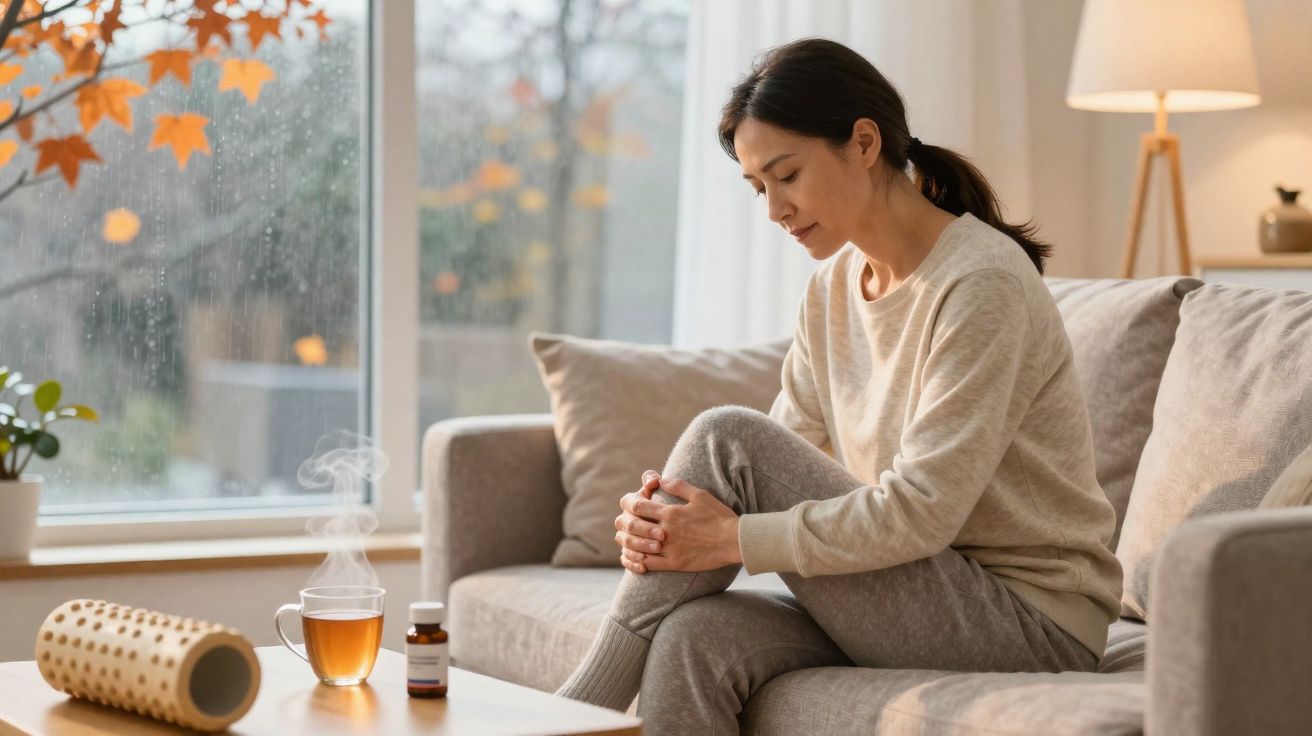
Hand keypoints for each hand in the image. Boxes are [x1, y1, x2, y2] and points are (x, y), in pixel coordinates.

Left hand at [615, 471, 740, 573]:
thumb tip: (660, 479)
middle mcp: (666, 530)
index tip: (629, 504)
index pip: (638, 505)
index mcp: (670, 512)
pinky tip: (635, 558)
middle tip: (623, 522)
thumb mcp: (700, 495)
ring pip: (637, 547)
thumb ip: (678, 486)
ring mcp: (670, 548)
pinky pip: (649, 564)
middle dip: (625, 523)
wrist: (734, 541)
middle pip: (633, 525)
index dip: (629, 503)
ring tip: (626, 540)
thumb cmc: (719, 516)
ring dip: (628, 543)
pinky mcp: (675, 563)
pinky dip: (638, 561)